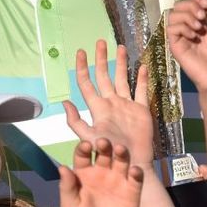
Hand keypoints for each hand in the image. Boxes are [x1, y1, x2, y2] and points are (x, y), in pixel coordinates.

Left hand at [59, 139, 142, 206]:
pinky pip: (136, 178)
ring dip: (121, 153)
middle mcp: (101, 172)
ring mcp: (117, 180)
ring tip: (120, 149)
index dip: (84, 148)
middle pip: (103, 153)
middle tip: (103, 142)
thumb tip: (62, 167)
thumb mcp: (71, 206)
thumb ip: (67, 187)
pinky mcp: (132, 190)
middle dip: (103, 145)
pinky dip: (136, 172)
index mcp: (84, 173)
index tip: (86, 145)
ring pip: (121, 160)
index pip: (83, 155)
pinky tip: (134, 170)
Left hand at [63, 40, 153, 165]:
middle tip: (100, 42)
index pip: (86, 83)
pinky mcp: (142, 110)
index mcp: (98, 108)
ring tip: (120, 47)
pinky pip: (141, 91)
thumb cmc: (109, 153)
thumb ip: (76, 122)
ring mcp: (126, 105)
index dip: (82, 67)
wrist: (132, 164)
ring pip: (123, 79)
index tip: (80, 52)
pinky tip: (142, 67)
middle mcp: (111, 103)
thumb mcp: (89, 138)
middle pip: (104, 76)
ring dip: (121, 63)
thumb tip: (64, 103)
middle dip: (101, 59)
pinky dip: (142, 79)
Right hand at [167, 0, 206, 95]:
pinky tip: (193, 36)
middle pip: (179, 5)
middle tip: (202, 16)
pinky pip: (171, 28)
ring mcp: (180, 35)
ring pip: (173, 14)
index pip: (190, 3)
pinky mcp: (174, 44)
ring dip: (187, 16)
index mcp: (198, 22)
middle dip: (191, 5)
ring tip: (198, 27)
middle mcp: (187, 26)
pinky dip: (182, 28)